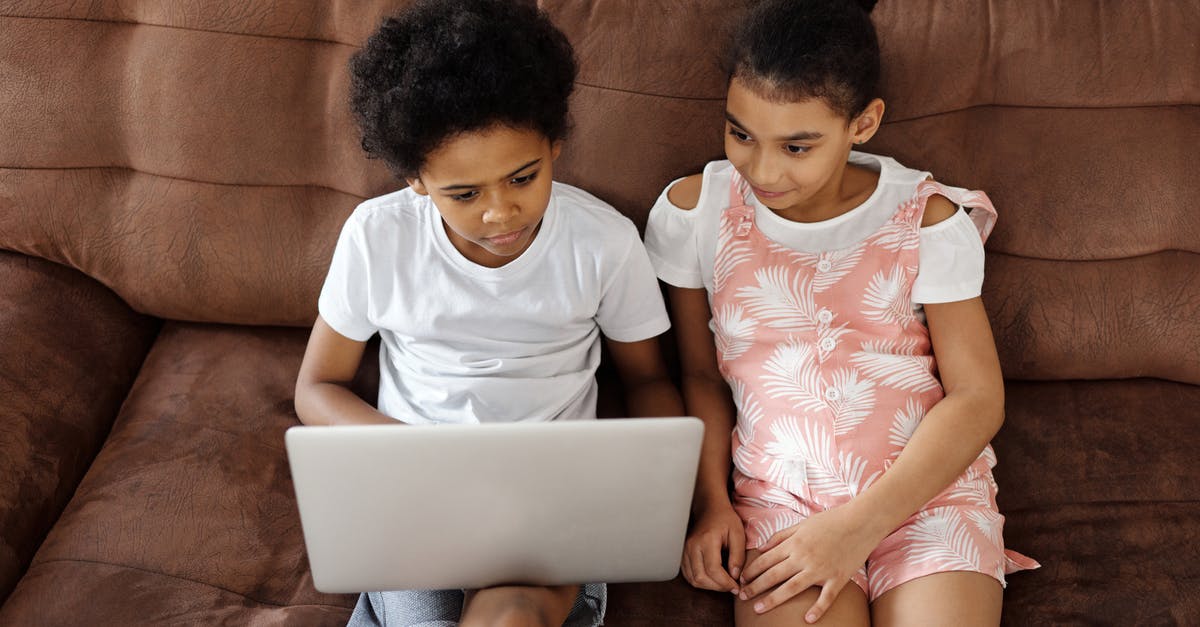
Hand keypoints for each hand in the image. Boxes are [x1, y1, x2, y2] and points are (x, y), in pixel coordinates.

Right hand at [681, 499, 745, 593]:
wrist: (709, 508)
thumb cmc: (725, 519)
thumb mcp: (738, 534)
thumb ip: (738, 556)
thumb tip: (734, 576)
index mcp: (706, 540)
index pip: (713, 570)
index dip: (725, 583)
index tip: (736, 587)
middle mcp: (692, 546)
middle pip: (701, 577)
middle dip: (718, 587)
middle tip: (731, 586)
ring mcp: (685, 551)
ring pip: (693, 579)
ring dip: (709, 586)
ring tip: (722, 583)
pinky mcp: (683, 554)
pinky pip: (689, 575)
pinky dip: (701, 581)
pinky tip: (712, 579)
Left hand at [738, 506, 878, 621]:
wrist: (861, 521)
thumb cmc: (831, 520)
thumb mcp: (802, 524)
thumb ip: (780, 536)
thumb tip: (760, 548)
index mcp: (794, 543)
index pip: (766, 560)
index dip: (751, 571)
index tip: (741, 580)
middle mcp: (804, 557)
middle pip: (774, 575)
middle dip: (755, 587)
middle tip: (741, 596)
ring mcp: (821, 569)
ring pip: (792, 588)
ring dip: (773, 599)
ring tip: (758, 609)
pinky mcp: (838, 578)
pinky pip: (826, 597)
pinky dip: (817, 609)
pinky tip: (807, 619)